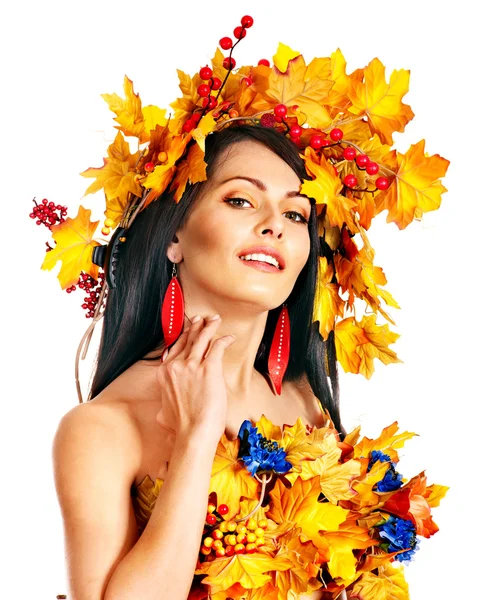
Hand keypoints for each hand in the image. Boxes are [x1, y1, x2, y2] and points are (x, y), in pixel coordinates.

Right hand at [155, 315, 235, 443]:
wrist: (193, 433)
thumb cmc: (181, 428)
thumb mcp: (163, 415)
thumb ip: (164, 407)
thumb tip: (163, 414)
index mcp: (164, 374)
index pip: (174, 348)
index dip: (182, 336)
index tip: (188, 329)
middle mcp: (175, 366)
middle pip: (187, 340)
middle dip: (195, 327)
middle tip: (200, 319)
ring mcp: (192, 366)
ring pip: (201, 339)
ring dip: (208, 327)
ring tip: (215, 319)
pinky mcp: (209, 369)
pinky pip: (217, 347)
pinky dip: (224, 340)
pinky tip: (229, 337)